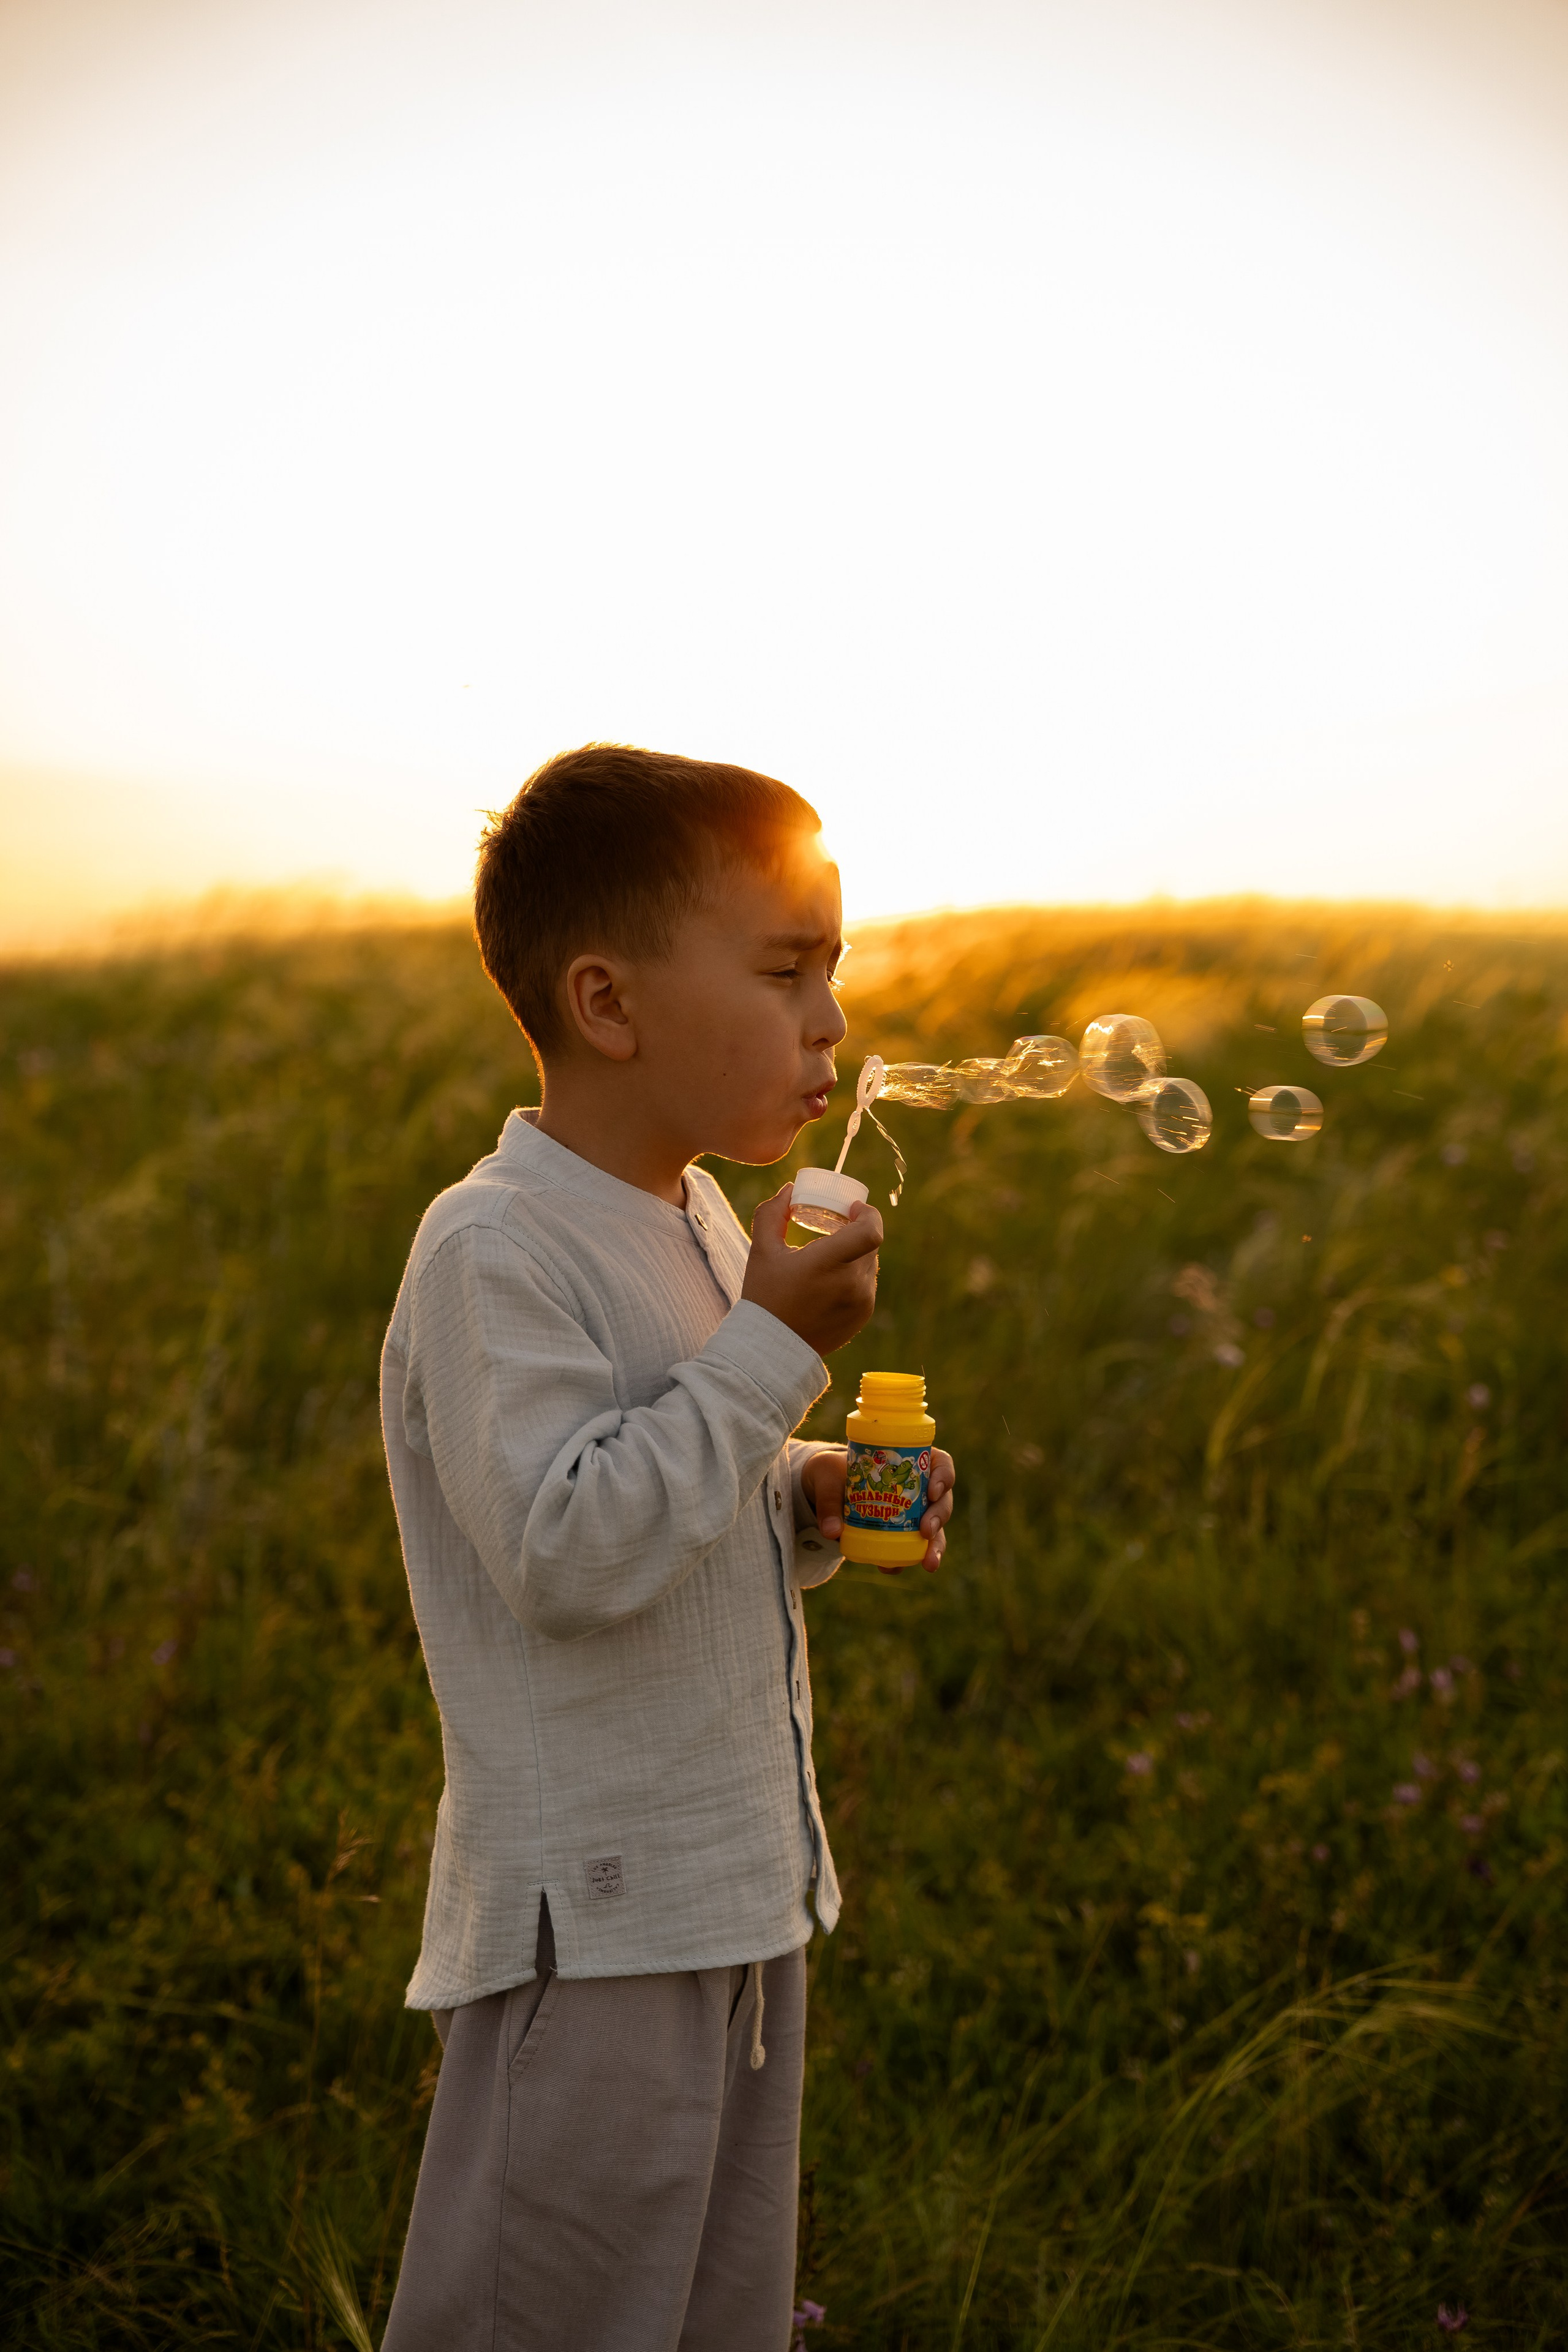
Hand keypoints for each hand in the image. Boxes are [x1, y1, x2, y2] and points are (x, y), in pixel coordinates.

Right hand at [742, 1183, 882, 1358]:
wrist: (771, 1347)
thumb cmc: (765, 1296)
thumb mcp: (762, 1251)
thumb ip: (772, 1214)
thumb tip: (789, 1189)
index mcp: (829, 1263)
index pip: (871, 1230)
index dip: (868, 1213)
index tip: (853, 1208)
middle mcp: (852, 1283)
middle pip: (868, 1244)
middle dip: (855, 1231)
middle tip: (836, 1227)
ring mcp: (861, 1302)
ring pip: (869, 1264)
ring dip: (855, 1254)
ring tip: (831, 1256)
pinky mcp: (862, 1316)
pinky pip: (866, 1286)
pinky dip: (854, 1277)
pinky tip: (832, 1281)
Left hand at [801, 1445, 955, 1574]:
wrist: (824, 1491)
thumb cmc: (832, 1472)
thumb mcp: (826, 1476)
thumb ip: (829, 1500)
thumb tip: (832, 1532)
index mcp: (911, 1461)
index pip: (941, 1464)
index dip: (944, 1477)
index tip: (932, 1491)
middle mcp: (918, 1488)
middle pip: (942, 1500)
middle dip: (939, 1517)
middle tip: (926, 1531)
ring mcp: (913, 1513)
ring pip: (935, 1529)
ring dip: (935, 1546)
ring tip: (929, 1563)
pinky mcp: (901, 1534)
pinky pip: (911, 1548)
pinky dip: (906, 1559)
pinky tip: (893, 1568)